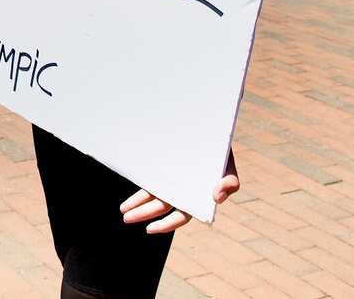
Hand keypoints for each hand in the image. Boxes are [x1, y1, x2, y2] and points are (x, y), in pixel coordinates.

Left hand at [120, 150, 239, 232]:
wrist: (210, 125)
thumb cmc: (220, 149)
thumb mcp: (228, 165)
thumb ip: (230, 182)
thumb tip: (217, 198)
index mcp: (197, 195)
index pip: (182, 214)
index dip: (167, 223)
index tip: (150, 228)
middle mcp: (183, 189)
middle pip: (162, 206)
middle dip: (144, 214)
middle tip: (126, 219)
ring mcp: (171, 177)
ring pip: (152, 193)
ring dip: (137, 203)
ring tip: (123, 210)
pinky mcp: (163, 165)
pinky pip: (149, 178)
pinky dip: (138, 185)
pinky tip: (128, 190)